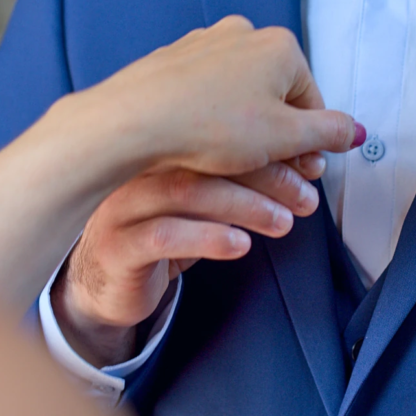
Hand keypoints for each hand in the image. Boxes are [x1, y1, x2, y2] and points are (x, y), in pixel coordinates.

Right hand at [51, 156, 326, 366]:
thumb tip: (304, 165)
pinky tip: (239, 245)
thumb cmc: (161, 231)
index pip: (220, 133)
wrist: (105, 282)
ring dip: (244, 205)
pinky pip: (162, 236)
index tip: (310, 163)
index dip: (271, 145)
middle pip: (205, 158)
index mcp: (161, 147)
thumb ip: (240, 180)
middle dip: (265, 175)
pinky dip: (207, 237)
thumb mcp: (203, 201)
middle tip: (304, 196)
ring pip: (186, 192)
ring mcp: (122, 205)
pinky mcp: (117, 246)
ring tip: (283, 222)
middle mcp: (138, 167)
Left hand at [83, 16, 360, 179]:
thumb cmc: (209, 125)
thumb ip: (328, 133)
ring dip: (243, 129)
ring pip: (239, 94)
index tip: (302, 174)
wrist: (134, 119)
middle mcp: (242, 34)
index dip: (309, 144)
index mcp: (279, 46)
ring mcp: (204, 44)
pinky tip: (198, 145)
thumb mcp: (284, 138)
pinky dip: (209, 118)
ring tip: (230, 164)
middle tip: (270, 175)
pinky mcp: (173, 60)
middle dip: (277, 136)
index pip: (312, 102)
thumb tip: (355, 130)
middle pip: (276, 96)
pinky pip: (204, 92)